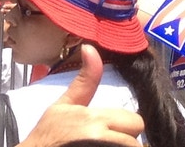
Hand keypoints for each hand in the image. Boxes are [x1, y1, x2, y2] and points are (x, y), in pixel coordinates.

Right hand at [17, 44, 142, 146]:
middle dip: (124, 141)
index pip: (136, 121)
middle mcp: (100, 137)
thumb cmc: (48, 135)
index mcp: (94, 118)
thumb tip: (90, 47)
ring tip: (100, 146)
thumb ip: (85, 81)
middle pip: (136, 141)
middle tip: (103, 141)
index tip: (109, 130)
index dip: (124, 126)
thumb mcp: (63, 104)